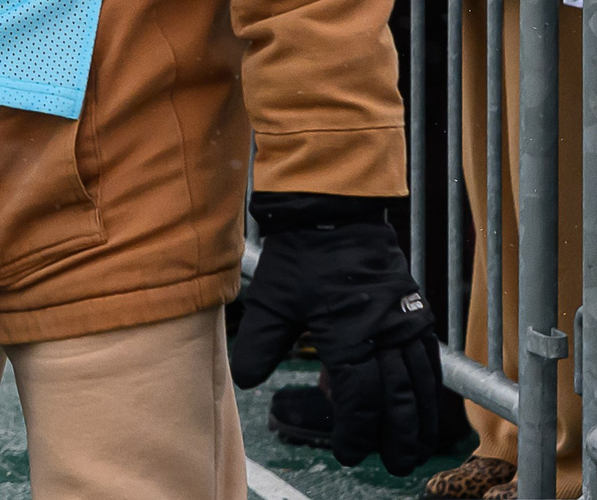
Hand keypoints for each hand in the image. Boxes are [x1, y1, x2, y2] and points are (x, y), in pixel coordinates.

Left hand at [230, 193, 440, 473]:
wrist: (335, 211)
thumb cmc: (301, 255)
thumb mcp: (270, 300)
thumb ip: (259, 344)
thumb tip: (245, 382)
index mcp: (348, 334)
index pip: (359, 399)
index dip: (355, 432)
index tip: (348, 454)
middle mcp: (384, 332)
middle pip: (398, 399)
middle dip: (397, 437)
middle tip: (395, 465)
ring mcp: (405, 320)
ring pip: (421, 383)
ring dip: (420, 419)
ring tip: (416, 448)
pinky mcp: (416, 309)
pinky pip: (430, 357)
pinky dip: (431, 386)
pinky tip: (427, 404)